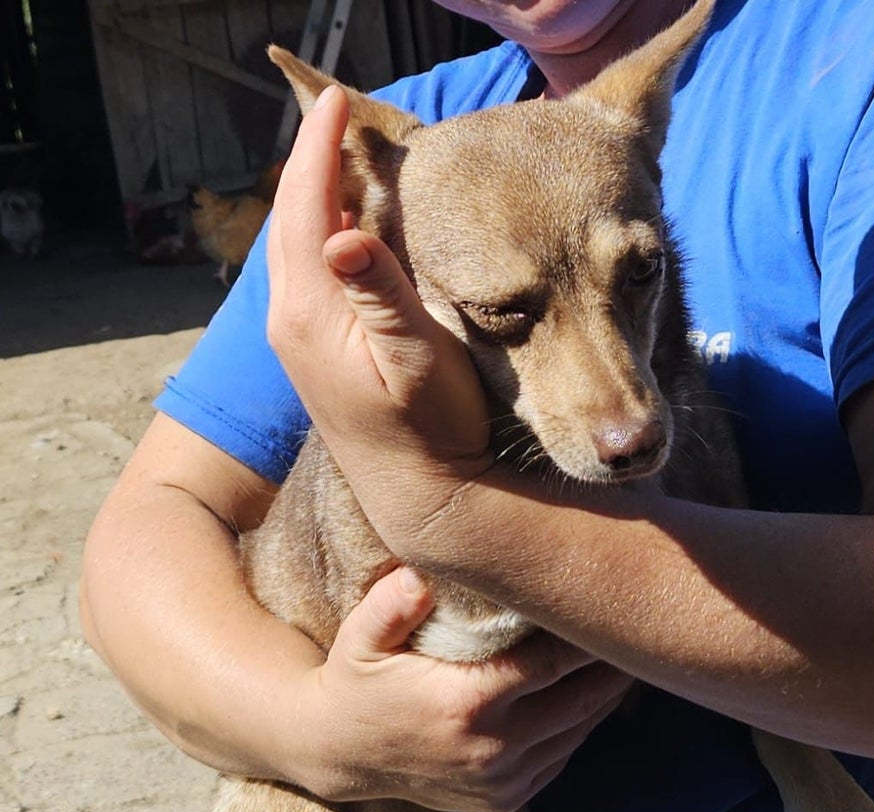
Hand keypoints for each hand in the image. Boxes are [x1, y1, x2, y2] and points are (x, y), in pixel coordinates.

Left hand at [266, 85, 491, 514]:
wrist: (420, 497)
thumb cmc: (432, 430)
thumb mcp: (416, 359)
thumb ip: (380, 295)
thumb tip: (340, 235)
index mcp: (310, 312)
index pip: (305, 206)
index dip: (318, 147)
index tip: (335, 99)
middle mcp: (291, 320)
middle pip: (289, 218)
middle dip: (310, 161)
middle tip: (335, 116)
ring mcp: (297, 339)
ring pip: (294, 244)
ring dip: (314, 196)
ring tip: (339, 156)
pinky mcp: (312, 353)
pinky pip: (304, 271)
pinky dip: (320, 232)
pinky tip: (343, 226)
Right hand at [293, 567, 632, 811]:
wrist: (338, 754)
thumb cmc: (357, 680)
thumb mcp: (359, 637)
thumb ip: (391, 604)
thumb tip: (421, 574)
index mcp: (465, 702)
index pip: (554, 662)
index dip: (588, 635)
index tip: (610, 603)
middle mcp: (492, 747)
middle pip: (583, 698)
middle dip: (613, 662)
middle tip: (637, 625)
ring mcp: (502, 779)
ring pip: (580, 730)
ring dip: (606, 694)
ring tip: (625, 654)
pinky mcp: (505, 799)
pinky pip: (562, 757)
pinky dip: (582, 726)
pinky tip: (591, 694)